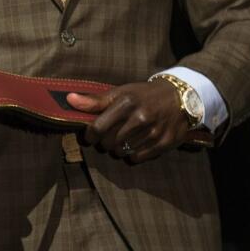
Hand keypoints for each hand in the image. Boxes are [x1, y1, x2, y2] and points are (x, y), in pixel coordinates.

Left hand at [67, 80, 188, 162]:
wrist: (180, 97)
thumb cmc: (144, 95)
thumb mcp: (121, 92)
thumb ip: (95, 101)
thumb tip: (69, 99)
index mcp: (126, 103)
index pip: (98, 128)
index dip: (90, 136)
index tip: (91, 136)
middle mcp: (140, 118)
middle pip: (109, 143)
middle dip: (104, 143)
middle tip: (108, 137)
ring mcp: (154, 132)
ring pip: (122, 152)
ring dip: (117, 149)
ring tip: (121, 140)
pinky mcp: (165, 143)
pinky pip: (138, 158)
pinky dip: (131, 155)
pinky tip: (134, 145)